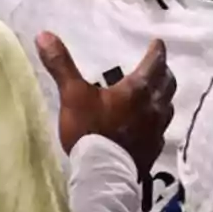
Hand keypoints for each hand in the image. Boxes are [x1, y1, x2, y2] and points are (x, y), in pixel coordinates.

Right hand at [37, 32, 175, 177]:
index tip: (158, 43)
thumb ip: (61, 65)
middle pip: (167, 84)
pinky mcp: (154, 149)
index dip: (157, 52)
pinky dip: (158, 120)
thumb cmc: (90, 131)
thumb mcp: (72, 95)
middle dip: (164, 72)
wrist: (103, 176)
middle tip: (160, 66)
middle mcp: (153, 107)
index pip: (155, 63)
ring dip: (164, 96)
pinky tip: (150, 125)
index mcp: (138, 89)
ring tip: (157, 93)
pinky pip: (161, 130)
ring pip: (168, 106)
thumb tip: (45, 35)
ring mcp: (156, 130)